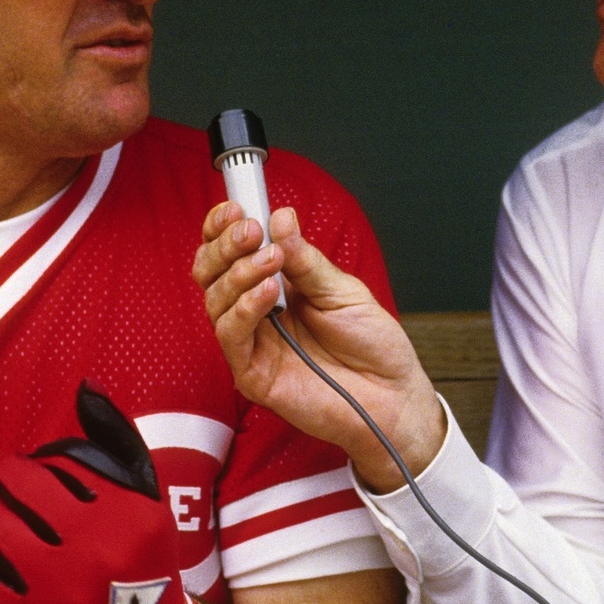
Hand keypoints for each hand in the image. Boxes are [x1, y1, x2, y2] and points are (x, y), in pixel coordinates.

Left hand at [0, 381, 199, 603]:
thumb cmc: (143, 561)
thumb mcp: (146, 500)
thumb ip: (117, 443)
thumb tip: (86, 386)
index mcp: (129, 515)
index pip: (64, 466)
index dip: (38, 462)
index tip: (28, 467)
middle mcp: (98, 548)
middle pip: (26, 490)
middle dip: (3, 478)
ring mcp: (62, 589)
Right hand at [192, 203, 445, 491]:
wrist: (392, 395)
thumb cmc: (372, 344)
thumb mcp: (342, 288)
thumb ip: (306, 258)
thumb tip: (280, 217)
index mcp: (274, 285)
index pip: (230, 252)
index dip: (223, 228)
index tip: (236, 208)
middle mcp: (254, 312)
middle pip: (211, 272)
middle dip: (225, 246)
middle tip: (251, 231)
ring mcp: (251, 343)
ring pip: (215, 301)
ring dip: (239, 273)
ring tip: (272, 261)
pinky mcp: (251, 374)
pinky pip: (231, 336)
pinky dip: (245, 309)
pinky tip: (268, 293)